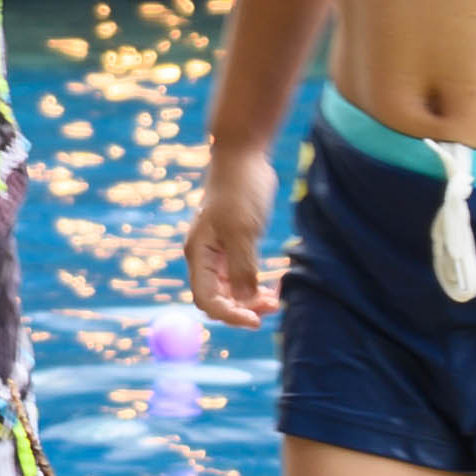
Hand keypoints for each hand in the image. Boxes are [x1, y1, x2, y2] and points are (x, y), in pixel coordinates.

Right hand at [183, 152, 278, 327]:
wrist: (243, 156)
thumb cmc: (239, 189)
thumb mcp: (243, 230)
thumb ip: (243, 268)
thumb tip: (246, 302)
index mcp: (199, 255)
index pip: (207, 300)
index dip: (230, 315)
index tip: (257, 319)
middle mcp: (205, 258)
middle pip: (219, 299)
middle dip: (244, 308)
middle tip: (273, 306)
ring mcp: (220, 252)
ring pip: (231, 291)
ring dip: (251, 300)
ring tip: (276, 298)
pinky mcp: (235, 245)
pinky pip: (242, 276)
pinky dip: (256, 285)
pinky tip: (274, 286)